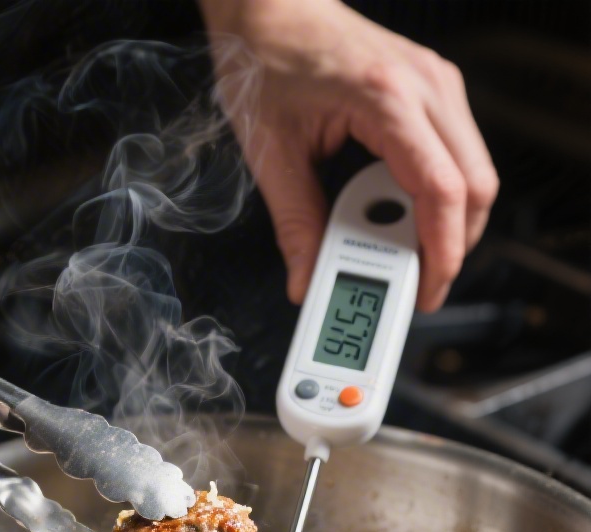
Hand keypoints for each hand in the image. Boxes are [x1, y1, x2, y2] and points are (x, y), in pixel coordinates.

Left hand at [200, 0, 497, 310]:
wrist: (271, 11)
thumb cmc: (268, 63)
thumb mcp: (273, 154)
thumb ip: (295, 226)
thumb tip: (306, 281)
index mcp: (386, 98)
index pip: (443, 190)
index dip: (443, 252)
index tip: (426, 290)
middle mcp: (425, 86)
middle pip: (476, 187)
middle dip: (455, 247)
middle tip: (420, 285)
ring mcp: (436, 84)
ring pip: (476, 173)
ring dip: (451, 223)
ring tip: (407, 253)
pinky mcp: (433, 91)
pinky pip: (459, 156)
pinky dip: (442, 196)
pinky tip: (404, 215)